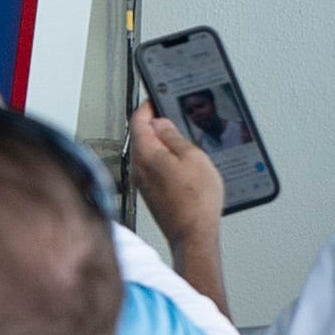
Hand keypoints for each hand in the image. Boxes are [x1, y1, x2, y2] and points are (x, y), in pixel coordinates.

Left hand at [128, 106, 233, 315]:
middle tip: (169, 114)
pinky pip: (153, 169)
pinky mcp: (152, 195)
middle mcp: (139, 168)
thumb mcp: (193, 157)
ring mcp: (143, 183)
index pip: (138, 120)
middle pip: (140, 136)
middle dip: (154, 123)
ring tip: (180, 137)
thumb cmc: (196, 200)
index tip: (156, 98)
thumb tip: (162, 124)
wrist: (193, 235)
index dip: (148, 105)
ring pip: (147, 153)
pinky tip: (180, 163)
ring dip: (160, 142)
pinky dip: (163, 159)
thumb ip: (174, 137)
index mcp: (146, 154)